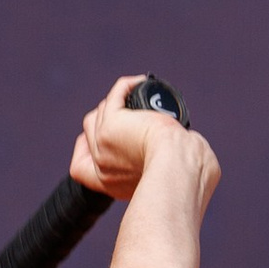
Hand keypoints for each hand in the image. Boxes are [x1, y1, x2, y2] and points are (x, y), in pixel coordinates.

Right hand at [71, 74, 216, 203]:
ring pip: (99, 114)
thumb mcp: (173, 176)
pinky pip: (115, 96)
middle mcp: (102, 168)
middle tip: (134, 114)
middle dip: (107, 119)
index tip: (105, 140)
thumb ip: (172, 166)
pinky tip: (141, 82)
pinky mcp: (112, 124)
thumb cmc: (186, 178)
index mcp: (113, 185)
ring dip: (118, 103)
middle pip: (89, 133)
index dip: (87, 149)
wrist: (182, 172)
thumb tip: (189, 146)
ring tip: (138, 96)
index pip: (80, 168)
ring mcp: (102, 146)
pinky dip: (126, 86)